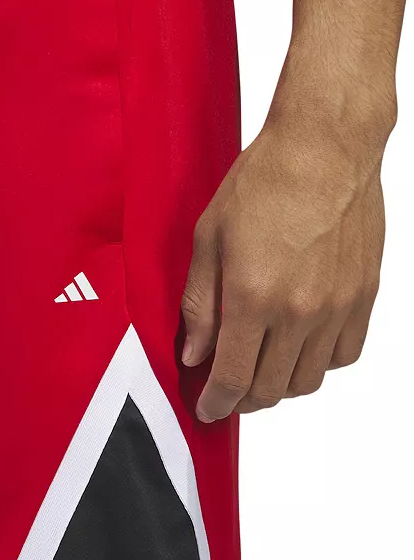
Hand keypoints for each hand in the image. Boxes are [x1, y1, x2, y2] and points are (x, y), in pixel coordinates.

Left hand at [181, 118, 386, 421]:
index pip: (233, 377)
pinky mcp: (364, 296)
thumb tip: (195, 354)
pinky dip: (318, 363)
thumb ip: (199, 305)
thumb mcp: (208, 240)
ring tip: (258, 368)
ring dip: (279, 385)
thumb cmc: (262, 183)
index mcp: (253, 297)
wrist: (325, 149)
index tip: (207, 409)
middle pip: (271, 388)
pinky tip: (297, 346)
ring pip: (309, 380)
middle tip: (226, 390)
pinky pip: (344, 355)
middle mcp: (299, 311)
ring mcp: (337, 306)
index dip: (216, 403)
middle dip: (243, 400)